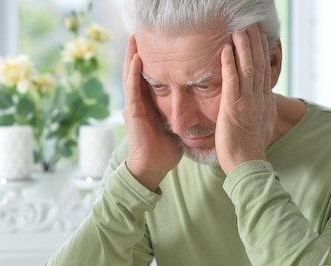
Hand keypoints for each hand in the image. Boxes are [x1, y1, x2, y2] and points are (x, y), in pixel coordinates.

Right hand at [122, 36, 182, 190]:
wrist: (152, 167)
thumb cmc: (165, 151)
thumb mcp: (176, 127)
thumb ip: (182, 116)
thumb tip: (199, 109)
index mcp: (148, 106)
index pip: (148, 78)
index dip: (150, 61)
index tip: (157, 46)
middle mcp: (138, 103)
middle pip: (137, 72)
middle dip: (138, 53)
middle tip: (140, 33)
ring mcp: (134, 106)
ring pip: (131, 75)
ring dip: (132, 56)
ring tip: (134, 38)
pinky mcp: (132, 112)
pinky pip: (133, 88)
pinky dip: (134, 72)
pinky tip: (136, 58)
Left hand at [215, 24, 276, 174]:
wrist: (246, 163)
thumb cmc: (249, 148)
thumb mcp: (260, 124)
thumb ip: (260, 110)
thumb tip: (263, 103)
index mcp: (265, 102)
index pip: (266, 71)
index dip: (263, 52)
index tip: (261, 37)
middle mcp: (259, 99)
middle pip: (260, 65)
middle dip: (255, 43)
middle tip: (251, 25)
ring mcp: (248, 102)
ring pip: (248, 69)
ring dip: (243, 48)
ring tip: (238, 31)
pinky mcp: (233, 108)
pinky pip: (232, 81)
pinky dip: (229, 64)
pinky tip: (225, 50)